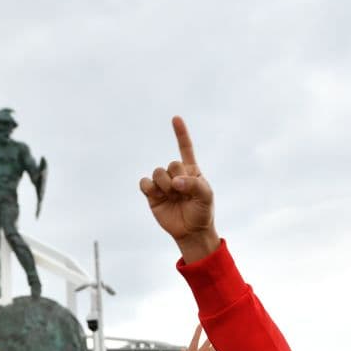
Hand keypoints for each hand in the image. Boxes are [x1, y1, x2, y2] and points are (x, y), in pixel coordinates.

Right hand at [139, 116, 219, 262]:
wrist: (191, 231)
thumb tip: (175, 182)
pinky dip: (149, 186)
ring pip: (157, 172)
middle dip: (177, 177)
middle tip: (182, 192)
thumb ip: (194, 185)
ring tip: (171, 195)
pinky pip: (144, 183)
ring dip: (164, 184)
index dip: (180, 133)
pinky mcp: (152, 195)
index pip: (185, 149)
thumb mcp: (206, 196)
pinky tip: (156, 194)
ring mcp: (164, 185)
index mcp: (191, 171)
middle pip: (171, 164)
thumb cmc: (202, 212)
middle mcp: (176, 175)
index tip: (175, 119)